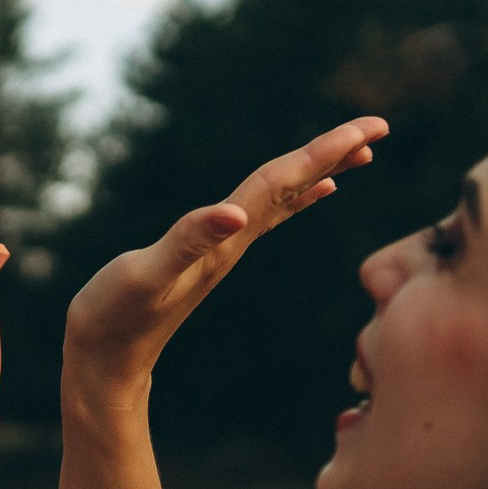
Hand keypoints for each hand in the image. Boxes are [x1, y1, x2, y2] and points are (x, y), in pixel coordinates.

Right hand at [64, 117, 389, 395]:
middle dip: (335, 153)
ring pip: (283, 200)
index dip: (325, 151)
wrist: (107, 361)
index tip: (371, 128)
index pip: (284, 182)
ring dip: (318, 172)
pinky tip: (309, 193)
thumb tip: (236, 216)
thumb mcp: (146, 276)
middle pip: (294, 186)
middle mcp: (234, 241)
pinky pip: (263, 217)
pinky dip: (290, 199)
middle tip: (379, 127)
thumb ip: (189, 244)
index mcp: (226, 238)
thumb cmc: (116, 317)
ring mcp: (224, 250)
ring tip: (356, 153)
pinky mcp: (209, 257)